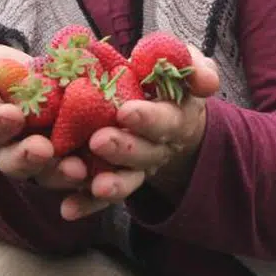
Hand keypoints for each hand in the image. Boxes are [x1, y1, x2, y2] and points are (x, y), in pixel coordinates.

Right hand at [0, 44, 87, 190]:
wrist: (37, 75)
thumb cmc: (2, 70)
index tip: (13, 114)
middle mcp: (6, 151)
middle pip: (12, 162)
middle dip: (27, 157)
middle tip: (42, 148)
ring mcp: (39, 160)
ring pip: (44, 174)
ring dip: (59, 173)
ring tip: (75, 168)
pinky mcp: (67, 160)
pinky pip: (75, 173)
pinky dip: (86, 173)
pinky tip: (97, 168)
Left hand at [60, 44, 220, 220]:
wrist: (165, 110)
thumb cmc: (170, 81)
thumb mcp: (187, 66)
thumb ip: (196, 68)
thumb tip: (206, 81)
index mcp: (176, 118)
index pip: (166, 121)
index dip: (148, 119)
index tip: (126, 112)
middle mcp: (158, 148)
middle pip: (144, 154)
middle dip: (123, 149)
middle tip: (98, 140)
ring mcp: (137, 167)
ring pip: (127, 180)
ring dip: (110, 184)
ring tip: (87, 181)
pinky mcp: (115, 178)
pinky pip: (102, 197)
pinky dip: (87, 204)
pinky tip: (68, 209)